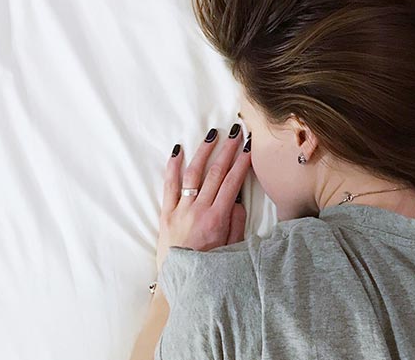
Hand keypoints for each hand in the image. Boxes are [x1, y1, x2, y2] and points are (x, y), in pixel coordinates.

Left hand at [156, 125, 249, 272]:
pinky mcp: (166, 213)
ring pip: (193, 174)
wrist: (180, 281)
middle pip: (216, 173)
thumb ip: (236, 222)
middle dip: (227, 150)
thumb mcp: (231, 248)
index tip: (249, 147)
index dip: (242, 162)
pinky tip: (178, 151)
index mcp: (217, 218)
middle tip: (235, 132)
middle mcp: (198, 210)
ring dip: (204, 152)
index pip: (233, 182)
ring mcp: (181, 210)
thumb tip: (239, 200)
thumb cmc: (208, 267)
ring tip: (212, 135)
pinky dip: (173, 166)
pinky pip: (169, 185)